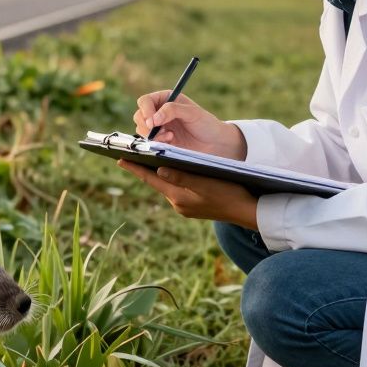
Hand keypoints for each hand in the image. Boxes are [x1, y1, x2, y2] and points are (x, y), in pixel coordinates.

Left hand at [116, 160, 257, 228]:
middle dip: (145, 168)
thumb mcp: (205, 182)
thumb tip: (158, 168)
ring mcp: (185, 206)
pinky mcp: (193, 206)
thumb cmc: (229, 193)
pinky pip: (177, 189)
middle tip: (130, 154)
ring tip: (148, 159)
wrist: (247, 212)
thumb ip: (181, 176)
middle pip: (157, 182)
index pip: (151, 179)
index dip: (135, 168)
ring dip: (159, 173)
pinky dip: (172, 179)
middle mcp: (178, 203)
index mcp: (178, 197)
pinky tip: (173, 170)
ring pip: (167, 185)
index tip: (119, 158)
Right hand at [133, 90, 246, 159]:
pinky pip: (148, 142)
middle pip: (139, 115)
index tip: (152, 121)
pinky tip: (170, 141)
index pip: (145, 101)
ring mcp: (159, 128)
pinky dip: (156, 142)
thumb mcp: (192, 113)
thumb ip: (172, 110)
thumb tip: (153, 119)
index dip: (145, 110)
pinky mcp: (160, 142)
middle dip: (146, 125)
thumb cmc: (206, 124)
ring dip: (152, 134)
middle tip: (157, 131)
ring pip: (141, 129)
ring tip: (169, 136)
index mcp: (166, 99)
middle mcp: (159, 112)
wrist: (215, 144)